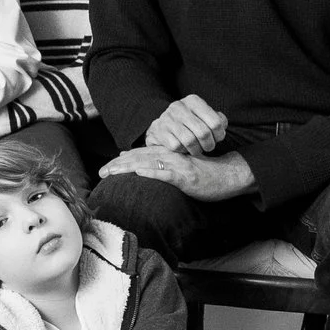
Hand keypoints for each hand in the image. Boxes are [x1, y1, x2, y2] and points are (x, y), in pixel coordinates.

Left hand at [100, 145, 256, 202]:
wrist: (228, 174)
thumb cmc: (203, 173)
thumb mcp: (178, 168)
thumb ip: (159, 165)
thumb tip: (136, 167)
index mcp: (166, 155)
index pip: (137, 156)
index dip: (119, 162)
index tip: (103, 169)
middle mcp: (169, 156)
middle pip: (138, 158)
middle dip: (117, 165)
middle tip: (101, 172)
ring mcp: (177, 165)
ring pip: (148, 163)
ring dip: (128, 166)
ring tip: (112, 171)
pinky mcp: (186, 175)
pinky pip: (167, 173)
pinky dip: (153, 172)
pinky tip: (139, 173)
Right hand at [146, 94, 227, 154]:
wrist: (161, 126)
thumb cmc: (188, 123)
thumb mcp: (203, 116)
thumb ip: (216, 119)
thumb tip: (222, 125)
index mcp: (193, 100)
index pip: (215, 122)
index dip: (220, 135)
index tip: (217, 138)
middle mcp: (179, 107)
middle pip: (203, 133)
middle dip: (209, 144)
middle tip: (208, 147)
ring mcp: (168, 119)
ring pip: (190, 141)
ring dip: (197, 150)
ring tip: (198, 150)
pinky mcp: (160, 131)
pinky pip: (177, 146)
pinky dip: (183, 151)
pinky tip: (184, 148)